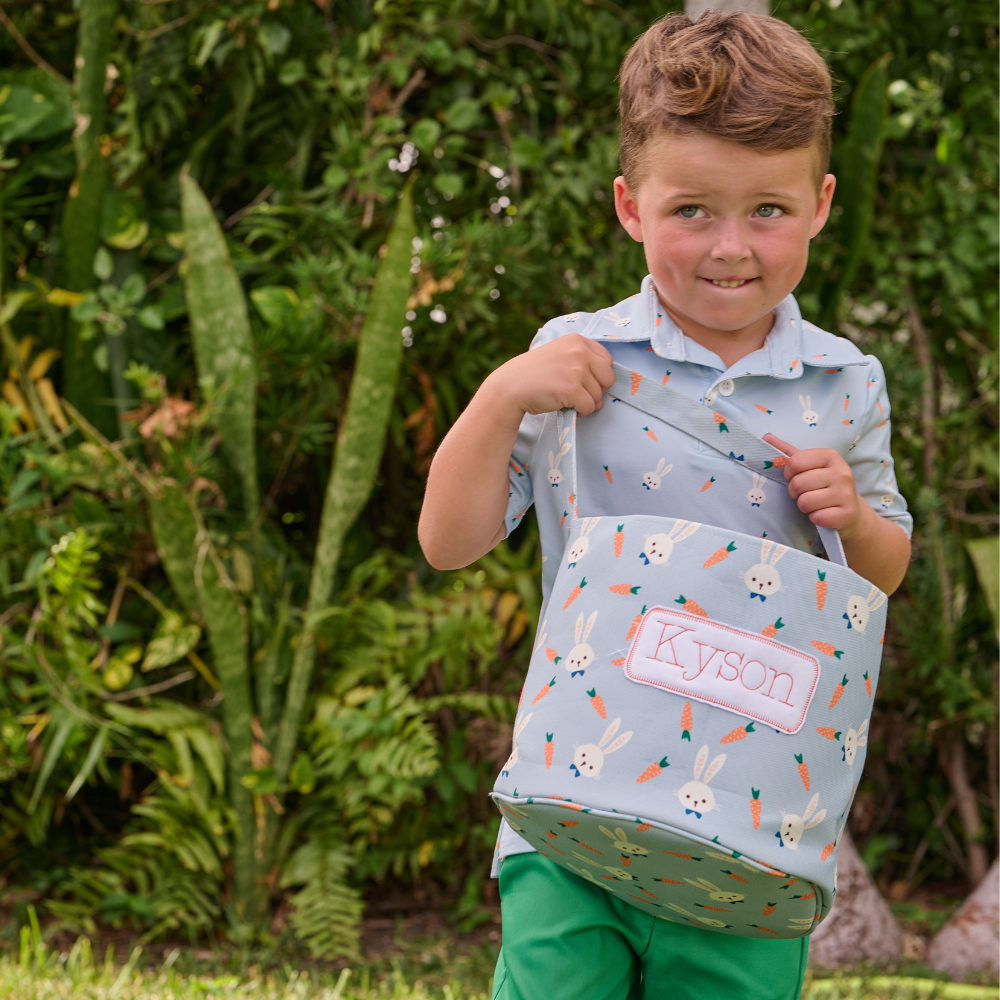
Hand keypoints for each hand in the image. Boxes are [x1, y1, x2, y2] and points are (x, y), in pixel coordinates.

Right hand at [483, 334, 615, 418]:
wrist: (510, 386)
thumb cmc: (534, 374)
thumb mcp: (559, 355)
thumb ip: (582, 364)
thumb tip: (603, 394)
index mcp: (577, 340)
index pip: (607, 360)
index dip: (598, 375)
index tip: (583, 381)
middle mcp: (579, 352)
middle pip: (608, 378)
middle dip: (596, 390)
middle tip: (577, 393)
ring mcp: (576, 370)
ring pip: (599, 395)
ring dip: (586, 403)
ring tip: (567, 399)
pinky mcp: (572, 389)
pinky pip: (589, 406)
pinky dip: (580, 412)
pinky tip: (566, 406)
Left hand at [763, 433, 865, 538]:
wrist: (850, 510)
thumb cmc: (823, 485)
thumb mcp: (808, 465)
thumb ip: (787, 451)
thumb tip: (766, 436)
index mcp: (830, 456)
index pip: (795, 462)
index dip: (788, 474)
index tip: (795, 477)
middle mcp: (841, 472)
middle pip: (797, 484)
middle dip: (795, 492)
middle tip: (806, 493)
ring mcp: (846, 493)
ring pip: (805, 502)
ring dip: (804, 506)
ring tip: (815, 503)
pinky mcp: (847, 513)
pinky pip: (816, 517)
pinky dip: (815, 518)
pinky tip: (824, 513)